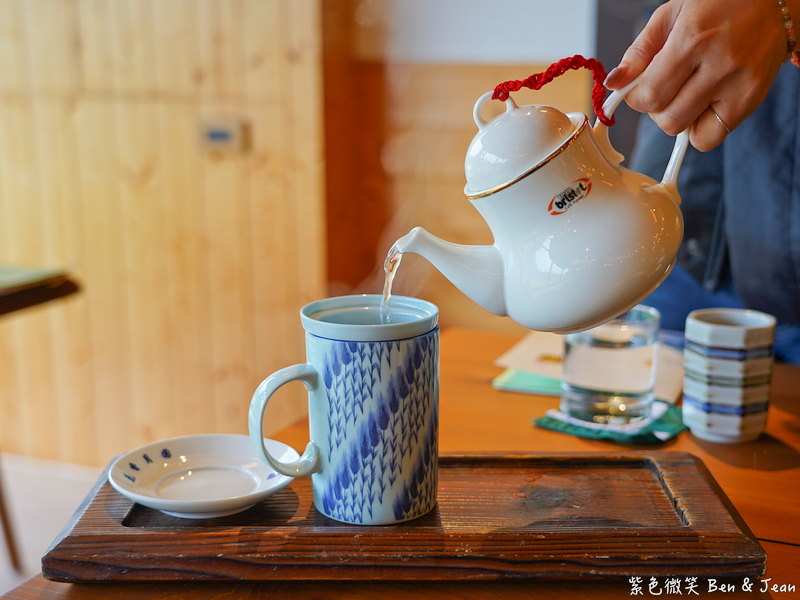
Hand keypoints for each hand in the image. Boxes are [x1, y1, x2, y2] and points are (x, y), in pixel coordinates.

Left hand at [605, 0, 792, 150]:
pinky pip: (711, 138)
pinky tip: (704, 103)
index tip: (640, 91)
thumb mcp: (672, 14)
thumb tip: (614, 83)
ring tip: (686, 94)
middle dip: (656, 110)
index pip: (650, 95)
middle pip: (667, 119)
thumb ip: (639, 51)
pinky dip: (699, 127)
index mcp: (693, 39)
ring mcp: (739, 85)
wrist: (775, 0)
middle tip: (666, 89)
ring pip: (686, 132)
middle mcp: (719, 64)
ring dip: (677, 119)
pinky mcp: (752, 100)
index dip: (636, 99)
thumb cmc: (719, 5)